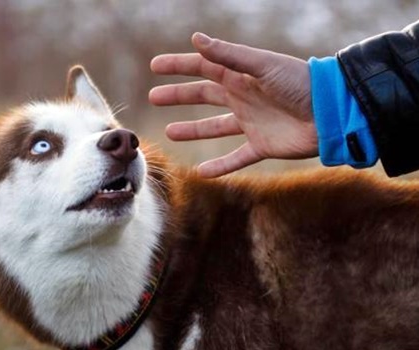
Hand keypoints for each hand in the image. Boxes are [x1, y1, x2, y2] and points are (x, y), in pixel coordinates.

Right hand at [149, 32, 317, 177]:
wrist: (332, 113)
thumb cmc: (300, 83)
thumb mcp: (262, 66)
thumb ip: (229, 55)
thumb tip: (196, 39)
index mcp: (241, 75)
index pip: (203, 67)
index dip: (179, 66)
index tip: (155, 67)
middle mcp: (243, 97)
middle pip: (203, 96)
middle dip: (178, 96)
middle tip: (154, 97)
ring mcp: (251, 122)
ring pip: (215, 127)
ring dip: (192, 129)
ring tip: (170, 133)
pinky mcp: (262, 145)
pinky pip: (236, 158)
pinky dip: (220, 167)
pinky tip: (201, 172)